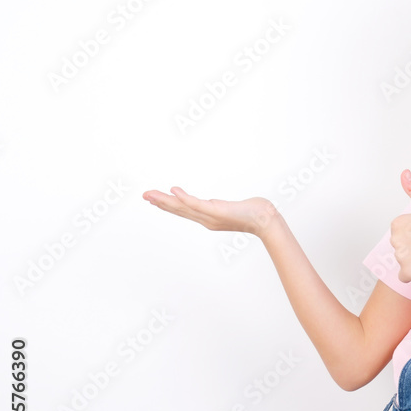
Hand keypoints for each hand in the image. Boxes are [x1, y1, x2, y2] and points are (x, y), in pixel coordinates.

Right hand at [142, 187, 279, 237]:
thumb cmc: (253, 214)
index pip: (184, 210)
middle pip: (179, 210)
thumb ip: (219, 206)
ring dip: (166, 201)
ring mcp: (211, 216)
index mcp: (208, 218)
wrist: (266, 221)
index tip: (153, 198)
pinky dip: (184, 198)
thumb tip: (214, 203)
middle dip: (160, 203)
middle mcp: (206, 219)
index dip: (167, 205)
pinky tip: (174, 190)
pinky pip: (197, 204)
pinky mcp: (217, 211)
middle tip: (144, 195)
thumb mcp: (230, 208)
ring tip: (151, 194)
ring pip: (183, 208)